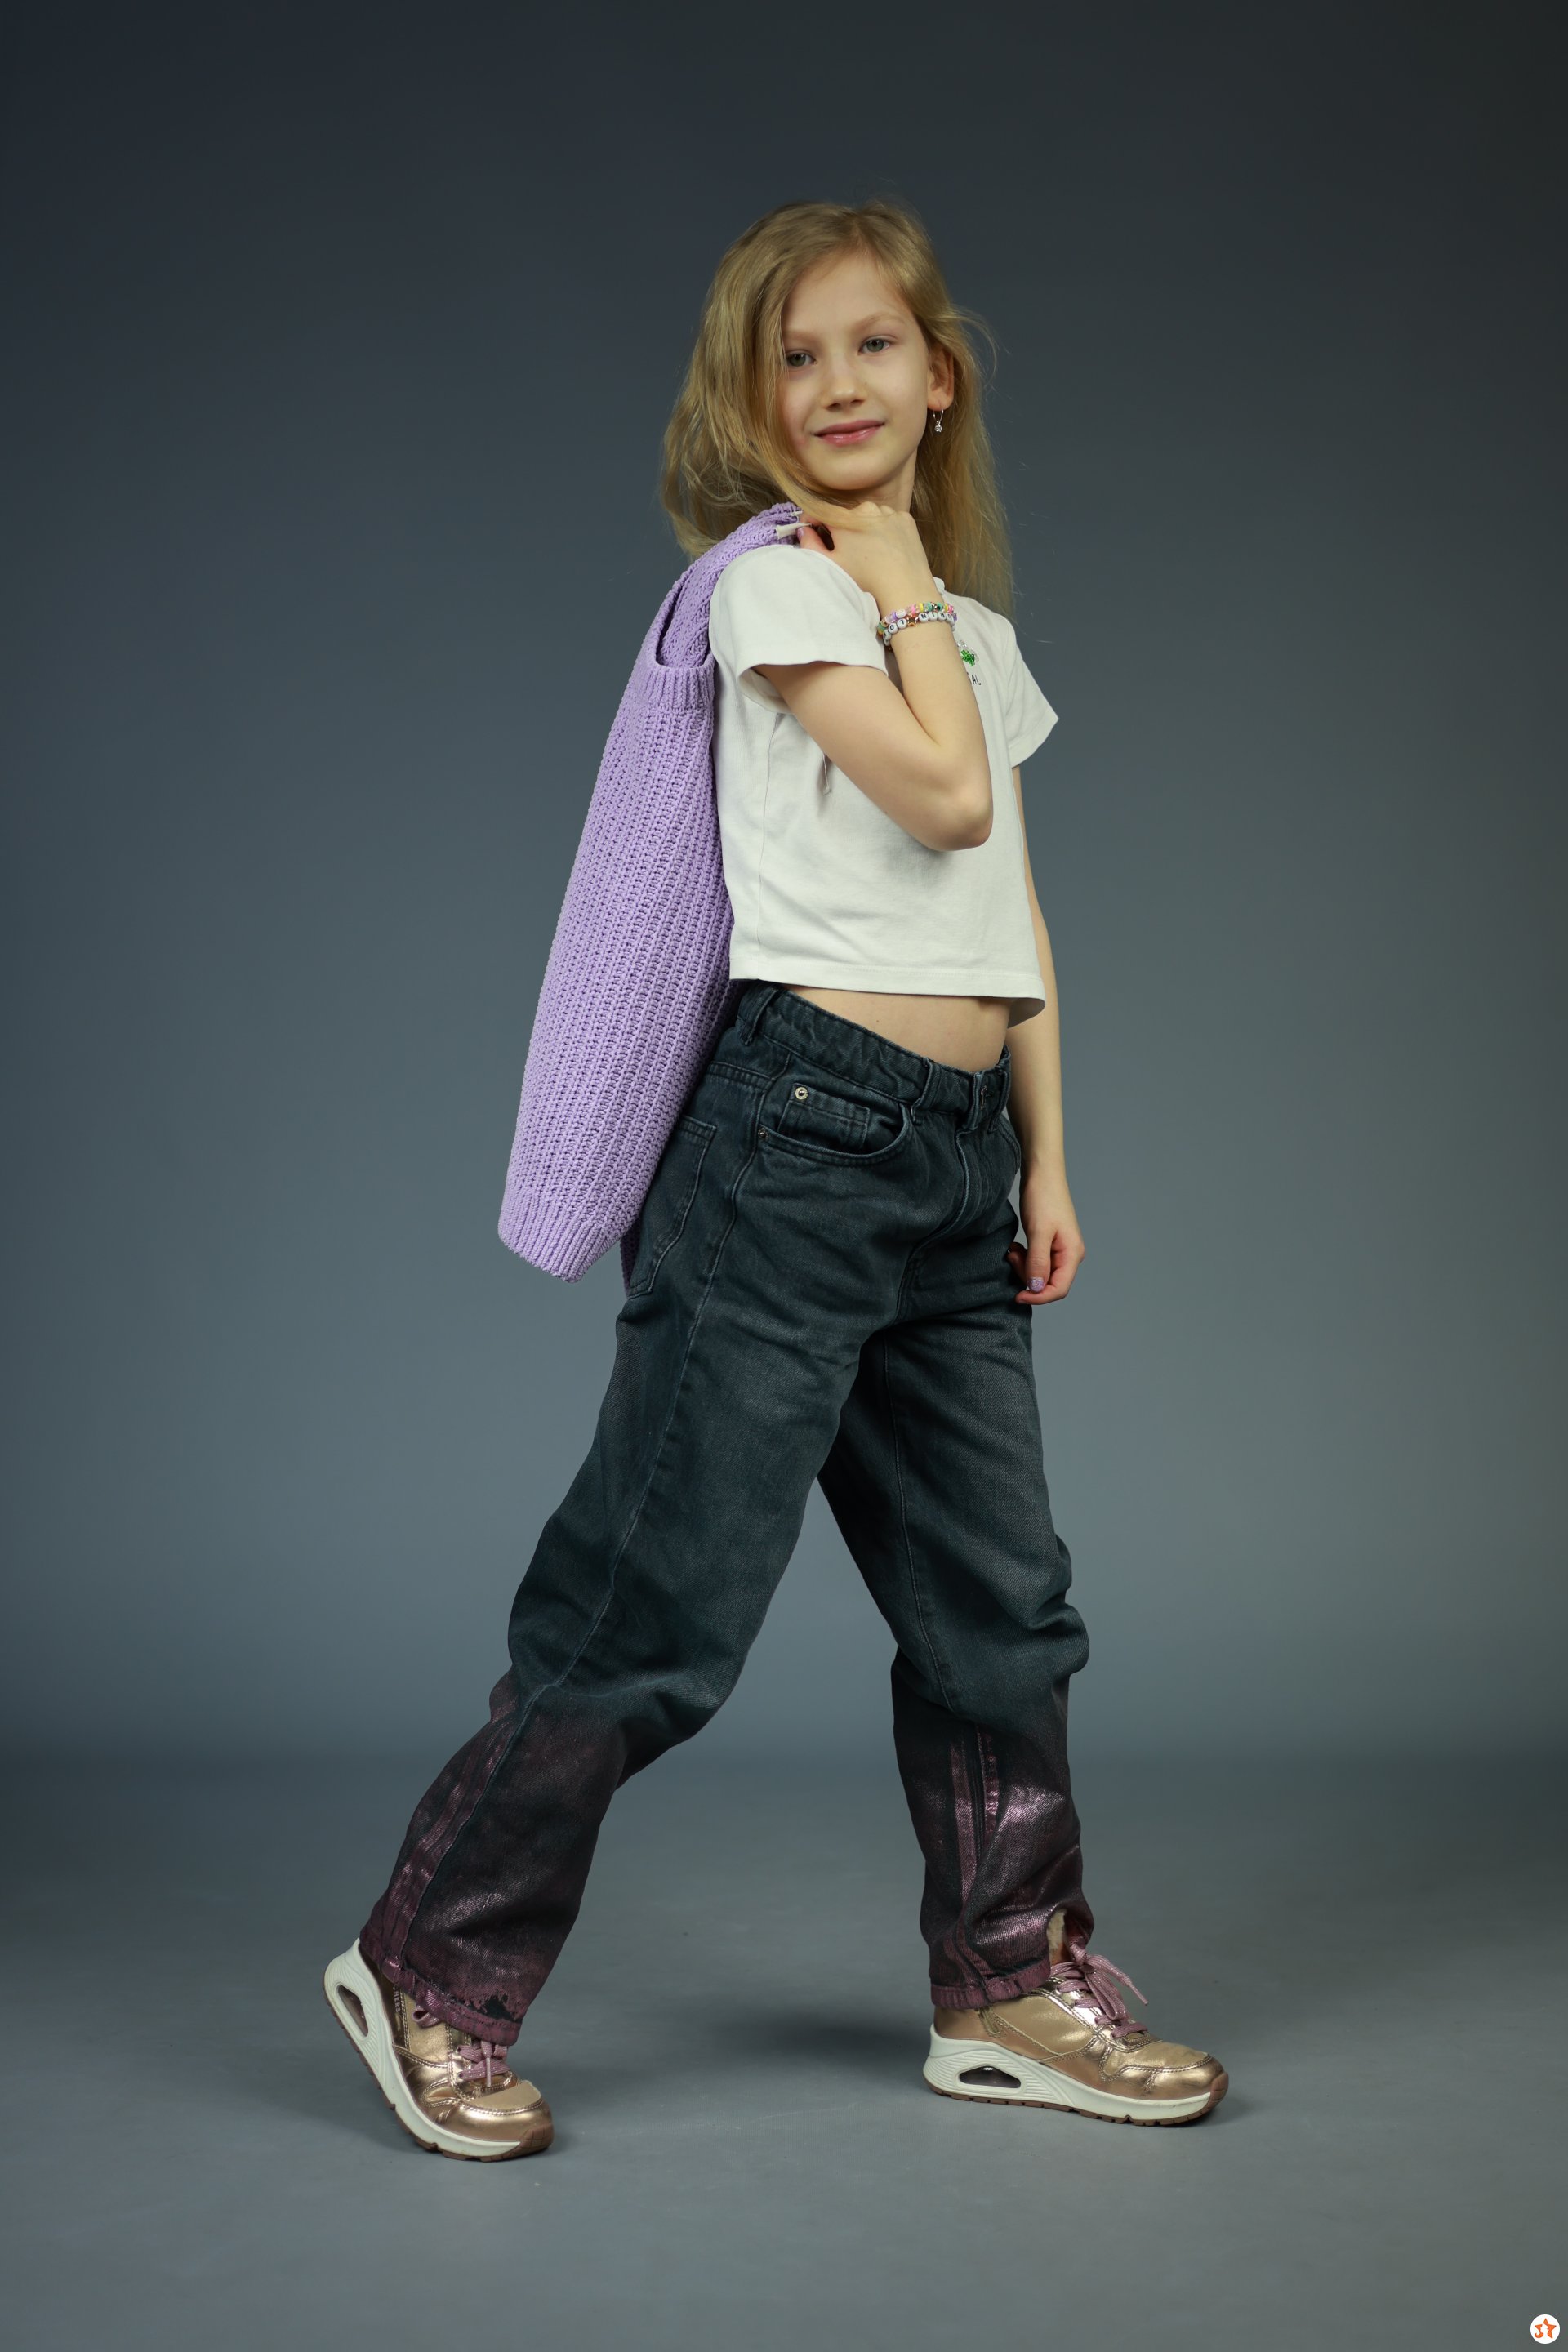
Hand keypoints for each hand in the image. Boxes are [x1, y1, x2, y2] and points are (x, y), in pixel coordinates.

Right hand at [794, 499, 936, 611]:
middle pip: (846, 516)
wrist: (905, 590)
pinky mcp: (906, 518)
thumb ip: (810, 545)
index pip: (820, 512)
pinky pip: (889, 520)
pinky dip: (885, 531)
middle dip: (842, 529)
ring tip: (870, 553)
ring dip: (865, 529)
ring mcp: (889, 511)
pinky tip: (887, 550)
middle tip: (846, 552)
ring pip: (869, 517)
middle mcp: (866, 508)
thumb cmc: (866, 580)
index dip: (812, 522)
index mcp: (844, 518)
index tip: (811, 531)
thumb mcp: (832, 565)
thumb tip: (803, 530)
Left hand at [1006, 1164, 1084, 1304]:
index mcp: (1072, 1254)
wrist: (1042, 1174)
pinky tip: (1017, 1246)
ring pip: (1041, 1273)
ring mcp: (1060, 1249)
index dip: (1038, 1297)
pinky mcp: (1050, 1243)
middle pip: (1048, 1283)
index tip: (1017, 1295)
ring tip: (1013, 1249)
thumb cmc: (1043, 1198)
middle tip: (1012, 1256)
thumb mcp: (1038, 1232)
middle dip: (1027, 1276)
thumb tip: (1036, 1289)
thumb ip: (1038, 1262)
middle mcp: (1070, 1254)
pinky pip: (1037, 1261)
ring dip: (1024, 1266)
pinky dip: (1025, 1258)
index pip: (1059, 1289)